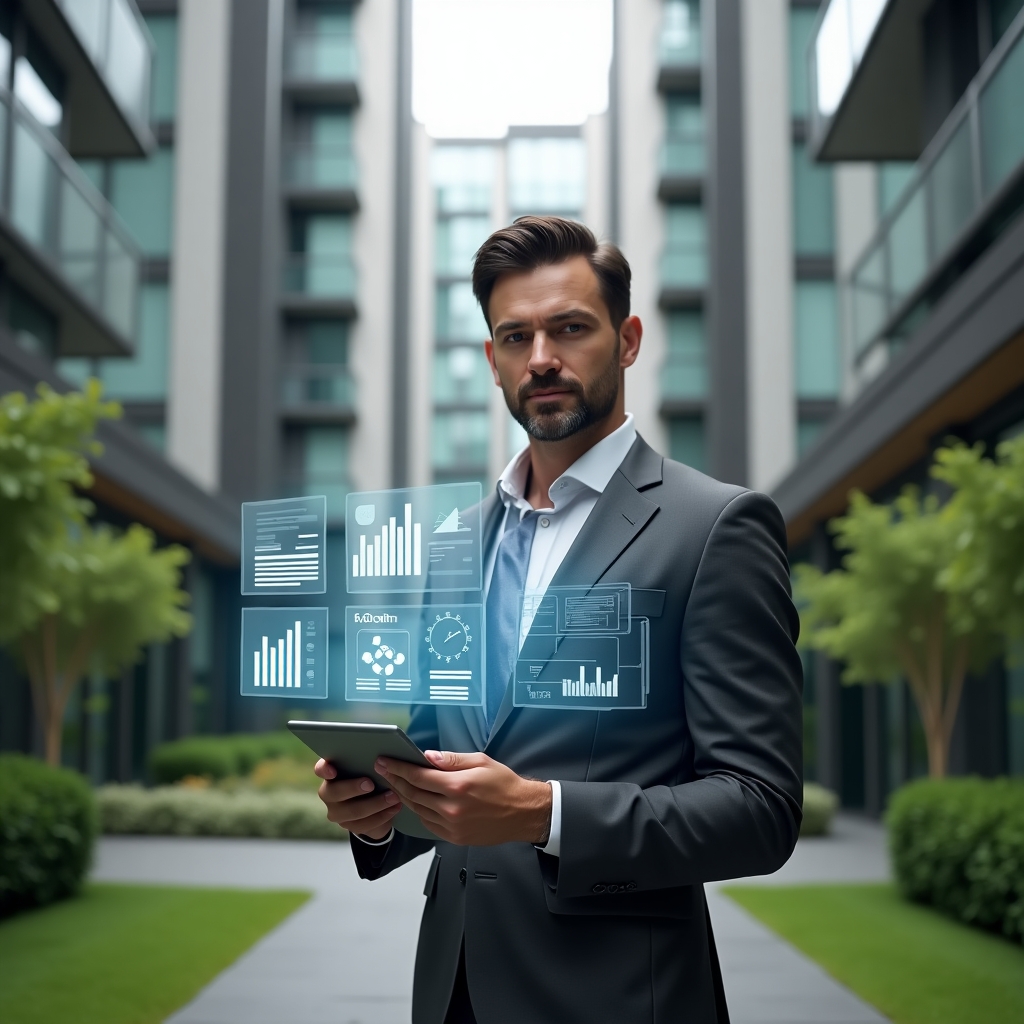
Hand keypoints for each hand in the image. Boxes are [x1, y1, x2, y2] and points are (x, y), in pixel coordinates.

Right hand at [314, 759, 399, 839]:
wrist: (373, 803)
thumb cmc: (369, 776)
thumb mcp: (367, 768)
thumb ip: (366, 763)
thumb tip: (381, 758)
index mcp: (330, 773)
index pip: (320, 769)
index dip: (324, 770)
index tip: (333, 771)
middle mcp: (328, 793)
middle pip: (335, 792)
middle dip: (353, 788)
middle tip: (371, 784)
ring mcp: (336, 812)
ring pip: (353, 811)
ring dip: (376, 804)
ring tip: (393, 797)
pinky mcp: (348, 825)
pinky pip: (364, 824)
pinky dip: (382, 816)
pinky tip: (394, 808)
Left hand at [375, 750, 551, 846]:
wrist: (523, 813)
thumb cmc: (504, 784)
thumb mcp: (480, 761)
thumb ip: (451, 760)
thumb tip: (427, 756)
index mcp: (458, 786)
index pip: (418, 776)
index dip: (398, 767)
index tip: (385, 761)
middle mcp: (452, 808)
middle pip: (413, 793)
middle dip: (395, 779)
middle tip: (383, 769)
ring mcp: (452, 826)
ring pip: (418, 809)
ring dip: (403, 795)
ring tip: (395, 783)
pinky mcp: (454, 837)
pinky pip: (428, 823)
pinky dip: (418, 811)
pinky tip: (415, 800)